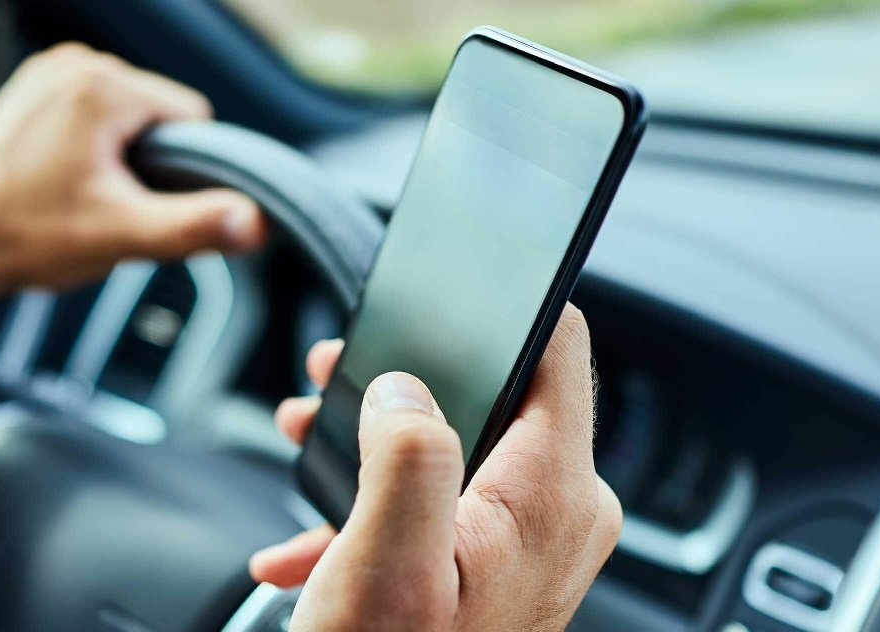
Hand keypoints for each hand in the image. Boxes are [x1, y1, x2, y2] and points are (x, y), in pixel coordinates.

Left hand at [0, 42, 265, 318]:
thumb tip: (256, 222)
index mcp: (101, 86)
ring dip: (119, 157)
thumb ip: (194, 225)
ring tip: (77, 195)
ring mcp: (46, 74)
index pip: (191, 116)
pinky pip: (91, 114)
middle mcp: (73, 64)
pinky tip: (59, 181)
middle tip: (101, 205)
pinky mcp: (29, 91)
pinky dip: (90, 148)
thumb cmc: (24, 238)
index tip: (136, 201)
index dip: (181, 169)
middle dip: (146, 163)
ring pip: (125, 117)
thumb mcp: (121, 236)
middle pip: (156, 115)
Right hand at [251, 305, 619, 630]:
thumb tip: (404, 388)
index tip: (441, 291)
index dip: (501, 306)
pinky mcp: (508, 557)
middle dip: (409, 380)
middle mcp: (561, 508)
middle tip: (339, 381)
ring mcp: (538, 535)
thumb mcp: (386, 561)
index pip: (559, 349)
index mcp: (550, 493)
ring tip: (317, 445)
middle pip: (500, 391)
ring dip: (385, 441)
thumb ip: (405, 455)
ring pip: (466, 440)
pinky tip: (323, 533)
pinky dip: (389, 500)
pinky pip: (453, 497)